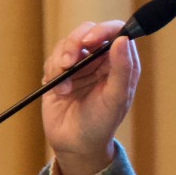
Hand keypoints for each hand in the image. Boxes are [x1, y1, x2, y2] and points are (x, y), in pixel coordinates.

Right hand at [40, 20, 140, 174]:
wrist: (75, 145)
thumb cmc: (101, 124)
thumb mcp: (115, 99)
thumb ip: (122, 69)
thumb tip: (123, 39)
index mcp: (120, 62)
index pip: (116, 30)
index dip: (103, 29)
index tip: (89, 42)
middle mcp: (101, 59)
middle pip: (88, 31)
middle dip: (75, 43)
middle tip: (68, 62)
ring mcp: (80, 64)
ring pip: (67, 43)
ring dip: (61, 61)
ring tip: (65, 85)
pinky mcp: (60, 72)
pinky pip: (53, 59)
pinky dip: (53, 73)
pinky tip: (60, 92)